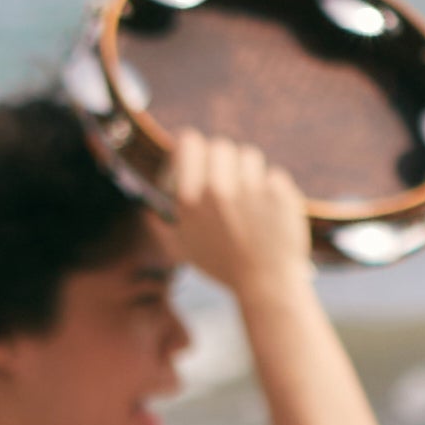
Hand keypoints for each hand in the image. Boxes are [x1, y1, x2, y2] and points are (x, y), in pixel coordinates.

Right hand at [152, 130, 313, 304]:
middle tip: (227, 179)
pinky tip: (269, 210)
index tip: (197, 152)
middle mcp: (217, 190)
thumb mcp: (182, 249)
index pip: (189, 142)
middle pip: (220, 145)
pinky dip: (272, 188)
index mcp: (189, 199)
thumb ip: (160, 226)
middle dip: (223, 160)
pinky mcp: (278, 191)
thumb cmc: (222, 266)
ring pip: (249, 155)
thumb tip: (146, 210)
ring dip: (249, 171)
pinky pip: (273, 174)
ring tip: (249, 198)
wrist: (266, 283)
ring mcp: (250, 189)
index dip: (193, 145)